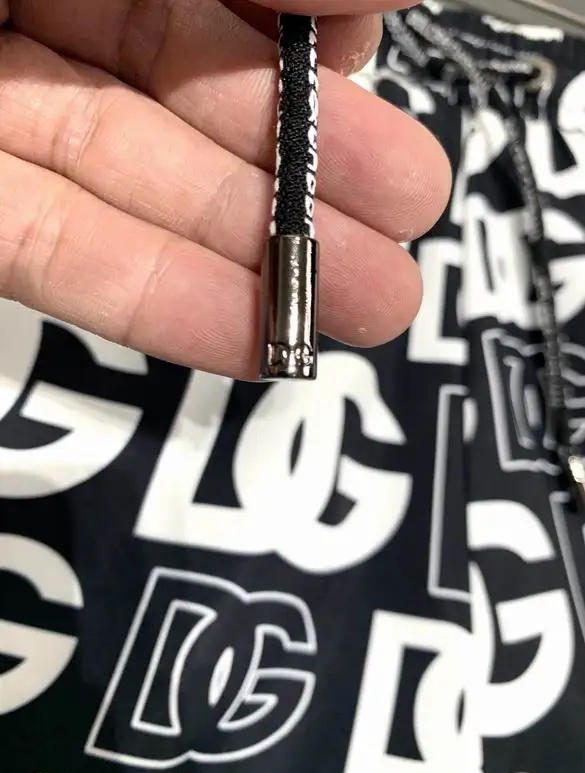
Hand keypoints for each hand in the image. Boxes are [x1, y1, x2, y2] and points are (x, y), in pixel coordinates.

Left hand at [0, 0, 449, 378]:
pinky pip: (63, 262)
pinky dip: (158, 303)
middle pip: (191, 115)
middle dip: (303, 180)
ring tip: (370, 303)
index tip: (366, 79)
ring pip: (139, 201)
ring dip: (256, 263)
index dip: (294, 59)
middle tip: (402, 231)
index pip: (206, 9)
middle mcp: (28, 31)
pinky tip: (254, 340)